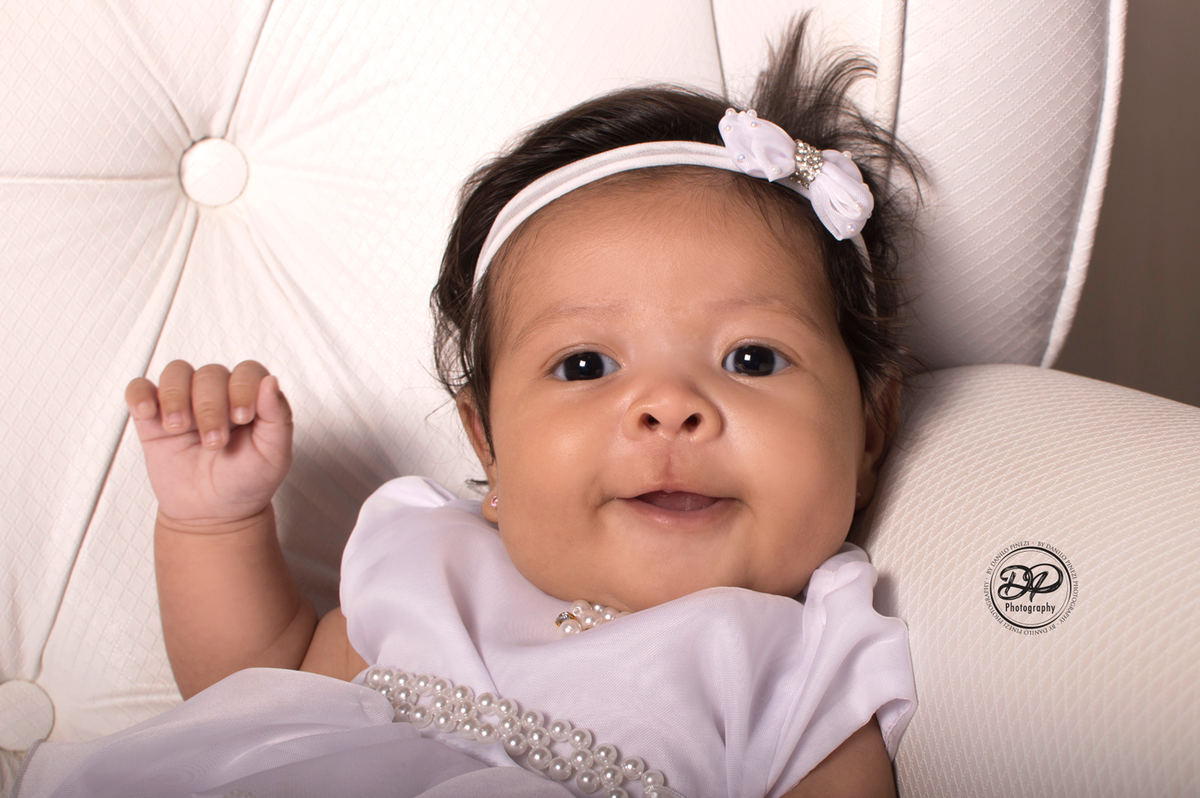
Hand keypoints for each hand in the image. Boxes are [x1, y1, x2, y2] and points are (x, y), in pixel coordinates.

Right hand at [126, 360, 292, 524]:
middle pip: (210, 374)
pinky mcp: (154, 418)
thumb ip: (278, 417)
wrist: (213, 514)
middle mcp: (218, 395)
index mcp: (251, 399)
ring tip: (178, 428)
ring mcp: (185, 403)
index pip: (247, 372)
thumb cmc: (246, 481)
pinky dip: (140, 395)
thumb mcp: (274, 456)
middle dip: (210, 407)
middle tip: (213, 443)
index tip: (242, 418)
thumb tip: (271, 381)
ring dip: (176, 396)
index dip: (243, 388)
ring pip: (176, 373)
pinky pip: (140, 389)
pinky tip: (147, 413)